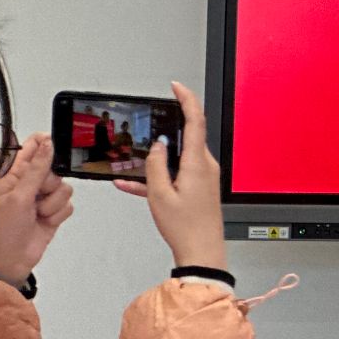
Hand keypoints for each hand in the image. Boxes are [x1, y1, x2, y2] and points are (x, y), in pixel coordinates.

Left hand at [0, 134, 72, 283]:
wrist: (11, 261)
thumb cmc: (5, 229)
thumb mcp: (18, 196)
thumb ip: (36, 170)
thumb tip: (48, 142)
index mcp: (15, 176)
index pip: (31, 149)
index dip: (43, 143)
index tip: (52, 144)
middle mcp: (30, 185)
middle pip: (55, 169)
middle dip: (50, 183)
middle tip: (38, 194)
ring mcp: (43, 199)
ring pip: (64, 187)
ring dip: (53, 203)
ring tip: (39, 214)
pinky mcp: (54, 212)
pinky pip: (69, 204)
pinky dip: (58, 214)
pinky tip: (46, 222)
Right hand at [113, 82, 226, 271]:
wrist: (202, 252)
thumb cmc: (186, 228)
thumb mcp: (160, 195)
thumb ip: (155, 166)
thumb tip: (157, 146)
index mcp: (198, 163)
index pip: (196, 120)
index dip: (187, 99)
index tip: (176, 87)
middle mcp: (205, 165)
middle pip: (187, 136)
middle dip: (167, 129)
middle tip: (150, 123)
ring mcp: (203, 176)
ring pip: (178, 157)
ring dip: (157, 158)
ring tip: (133, 163)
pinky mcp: (199, 187)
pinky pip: (176, 174)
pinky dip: (158, 176)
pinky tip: (133, 183)